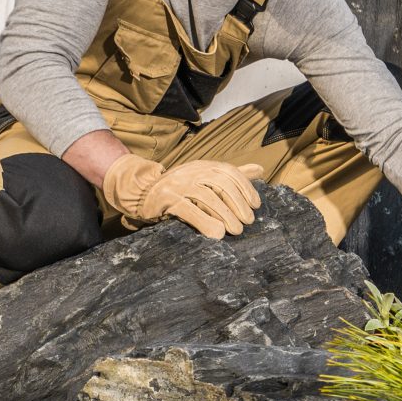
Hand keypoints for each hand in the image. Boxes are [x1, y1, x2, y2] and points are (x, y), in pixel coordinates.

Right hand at [100, 155, 263, 238]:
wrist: (142, 193)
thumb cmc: (180, 189)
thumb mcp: (206, 179)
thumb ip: (231, 175)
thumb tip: (260, 168)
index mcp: (203, 166)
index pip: (229, 172)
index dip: (245, 188)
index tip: (255, 205)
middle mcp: (191, 172)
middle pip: (220, 184)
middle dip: (237, 203)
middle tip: (247, 222)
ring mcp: (177, 184)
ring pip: (206, 197)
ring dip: (225, 215)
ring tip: (236, 231)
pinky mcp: (165, 199)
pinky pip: (187, 210)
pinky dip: (204, 222)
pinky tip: (216, 234)